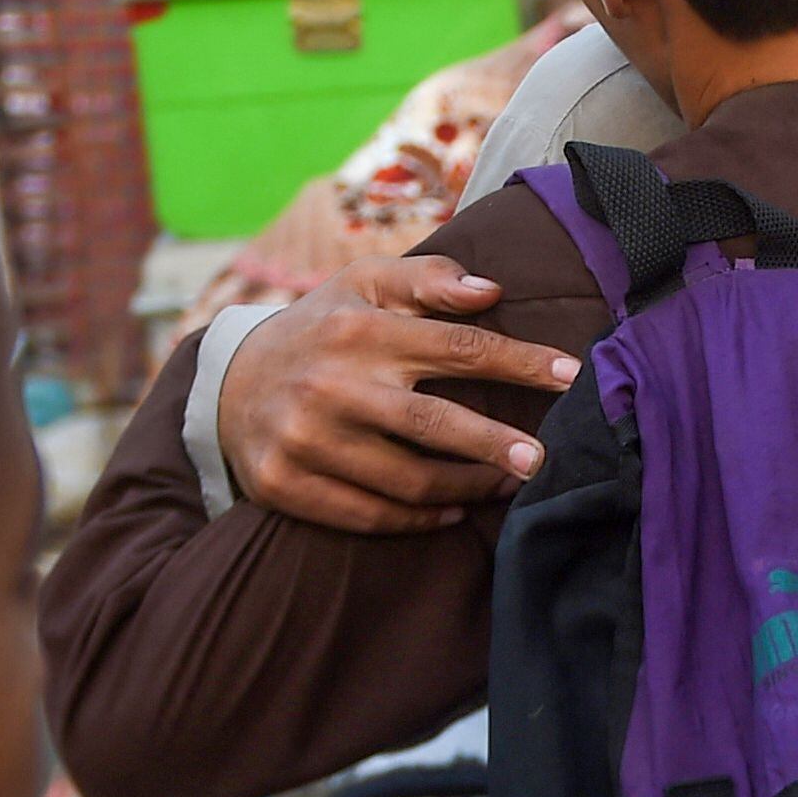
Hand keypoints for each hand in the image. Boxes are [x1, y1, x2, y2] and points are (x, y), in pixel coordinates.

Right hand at [216, 256, 577, 535]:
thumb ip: (427, 279)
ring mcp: (306, 440)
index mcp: (359, 329)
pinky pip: (370, 513)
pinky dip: (420, 517)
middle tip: (542, 460)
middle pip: (435, 423)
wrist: (227, 382)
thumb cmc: (321, 328)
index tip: (571, 376)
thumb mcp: (362, 283)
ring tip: (505, 483)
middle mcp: (332, 384)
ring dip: (467, 486)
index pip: (457, 347)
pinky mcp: (287, 486)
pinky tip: (453, 508)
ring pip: (408, 479)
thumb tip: (491, 292)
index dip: (520, 362)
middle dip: (497, 444)